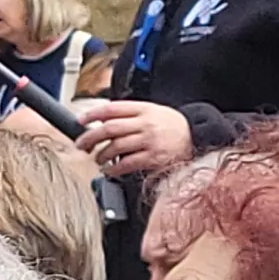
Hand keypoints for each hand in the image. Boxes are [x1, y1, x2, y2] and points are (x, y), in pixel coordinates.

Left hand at [72, 98, 197, 178]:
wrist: (198, 136)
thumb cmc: (172, 125)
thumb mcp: (152, 110)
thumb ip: (129, 113)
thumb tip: (102, 119)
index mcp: (143, 109)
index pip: (111, 109)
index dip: (92, 114)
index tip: (80, 121)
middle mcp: (145, 124)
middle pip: (110, 128)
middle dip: (91, 137)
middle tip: (81, 145)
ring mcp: (149, 141)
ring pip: (116, 147)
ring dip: (101, 154)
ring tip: (97, 158)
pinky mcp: (154, 158)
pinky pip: (128, 164)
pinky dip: (114, 169)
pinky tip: (109, 170)